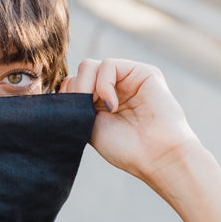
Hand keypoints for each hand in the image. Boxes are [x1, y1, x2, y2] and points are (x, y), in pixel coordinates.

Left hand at [59, 58, 199, 184]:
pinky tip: (112, 106)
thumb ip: (77, 104)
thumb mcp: (89, 125)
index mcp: (100, 100)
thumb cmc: (125, 147)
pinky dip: (103, 85)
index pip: (73, 83)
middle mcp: (114, 86)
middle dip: (75, 91)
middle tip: (84, 111)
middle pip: (79, 73)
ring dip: (86, 87)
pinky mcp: (143, 71)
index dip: (66, 95)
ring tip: (98, 108)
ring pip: (89, 66)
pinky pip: (108, 65)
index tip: (71, 115)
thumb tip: (65, 82)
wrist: (156, 156)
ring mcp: (128, 78)